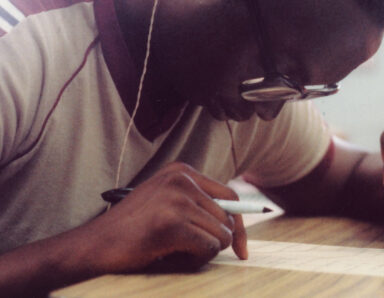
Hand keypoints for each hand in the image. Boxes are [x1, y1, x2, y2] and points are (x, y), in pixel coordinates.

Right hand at [82, 162, 246, 272]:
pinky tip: (172, 256)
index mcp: (182, 171)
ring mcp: (177, 199)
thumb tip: (238, 226)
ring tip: (176, 252)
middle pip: (229, 218)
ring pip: (221, 235)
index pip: (231, 196)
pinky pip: (209, 248)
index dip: (240, 224)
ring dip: (203, 252)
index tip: (241, 248)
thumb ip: (197, 205)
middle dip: (218, 242)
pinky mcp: (172, 222)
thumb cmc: (131, 232)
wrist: (93, 246)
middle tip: (190, 253)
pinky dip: (196, 260)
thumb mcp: (166, 203)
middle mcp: (182, 179)